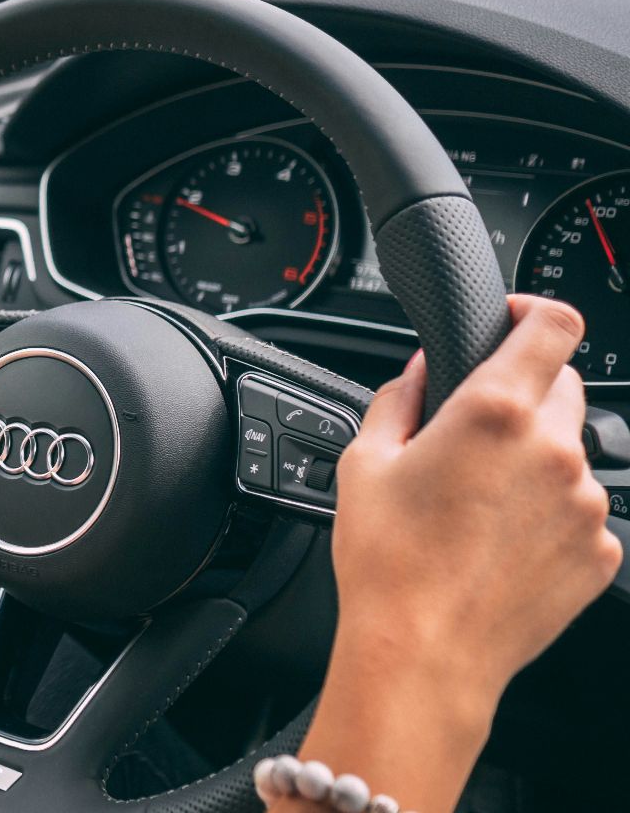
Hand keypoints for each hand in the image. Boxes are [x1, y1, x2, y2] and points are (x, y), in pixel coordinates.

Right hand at [331, 295, 618, 706]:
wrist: (424, 654)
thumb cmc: (388, 563)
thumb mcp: (364, 462)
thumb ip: (400, 397)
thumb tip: (424, 370)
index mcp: (495, 412)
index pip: (555, 325)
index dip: (535, 311)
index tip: (514, 321)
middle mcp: (554, 451)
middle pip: (563, 385)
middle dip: (523, 392)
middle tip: (473, 432)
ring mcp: (585, 504)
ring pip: (570, 451)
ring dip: (534, 458)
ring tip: (478, 504)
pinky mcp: (601, 551)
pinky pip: (580, 510)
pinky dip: (548, 513)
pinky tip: (499, 542)